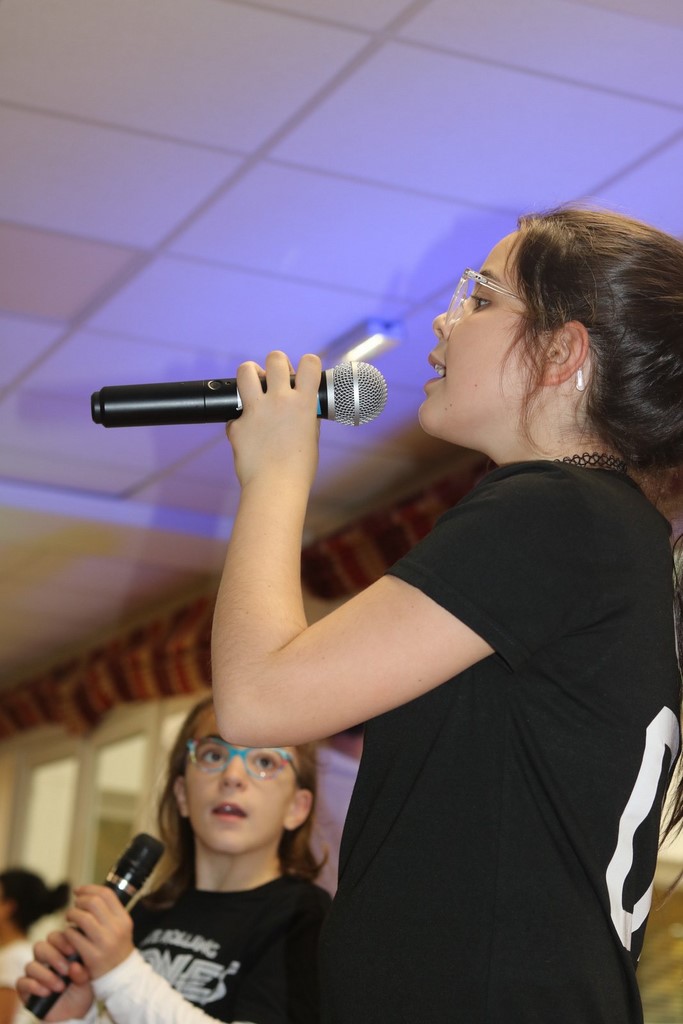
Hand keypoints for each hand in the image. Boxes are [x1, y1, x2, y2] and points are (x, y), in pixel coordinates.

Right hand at [17, 933, 93, 1021]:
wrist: (75, 1012)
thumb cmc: (82, 990)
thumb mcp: (86, 981)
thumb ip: (82, 972)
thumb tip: (74, 966)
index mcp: (59, 950)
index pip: (55, 937)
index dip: (62, 941)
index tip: (73, 951)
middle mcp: (44, 960)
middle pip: (39, 947)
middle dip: (53, 957)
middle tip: (66, 971)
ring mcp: (34, 974)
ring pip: (30, 966)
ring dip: (46, 975)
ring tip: (61, 987)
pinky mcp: (25, 989)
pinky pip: (22, 982)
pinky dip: (33, 986)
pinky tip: (47, 992)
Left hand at [62, 884, 134, 979]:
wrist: (121, 978)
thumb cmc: (116, 948)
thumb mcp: (120, 927)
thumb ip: (108, 911)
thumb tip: (87, 893)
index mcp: (124, 919)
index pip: (107, 894)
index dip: (89, 888)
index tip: (79, 891)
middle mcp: (116, 929)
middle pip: (93, 902)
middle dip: (79, 901)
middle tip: (75, 906)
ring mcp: (104, 943)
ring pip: (82, 918)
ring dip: (71, 915)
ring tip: (70, 918)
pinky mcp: (92, 956)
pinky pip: (73, 936)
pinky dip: (68, 932)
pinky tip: (69, 934)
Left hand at [226, 351, 321, 490]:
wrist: (275, 488)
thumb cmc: (298, 469)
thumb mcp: (311, 437)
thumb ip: (306, 416)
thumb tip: (302, 408)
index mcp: (304, 403)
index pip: (310, 363)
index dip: (308, 362)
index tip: (305, 369)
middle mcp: (280, 400)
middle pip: (275, 358)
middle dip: (276, 362)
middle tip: (275, 376)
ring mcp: (256, 410)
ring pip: (246, 370)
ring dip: (250, 373)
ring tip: (253, 384)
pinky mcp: (237, 424)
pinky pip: (235, 412)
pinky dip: (239, 419)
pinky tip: (247, 432)